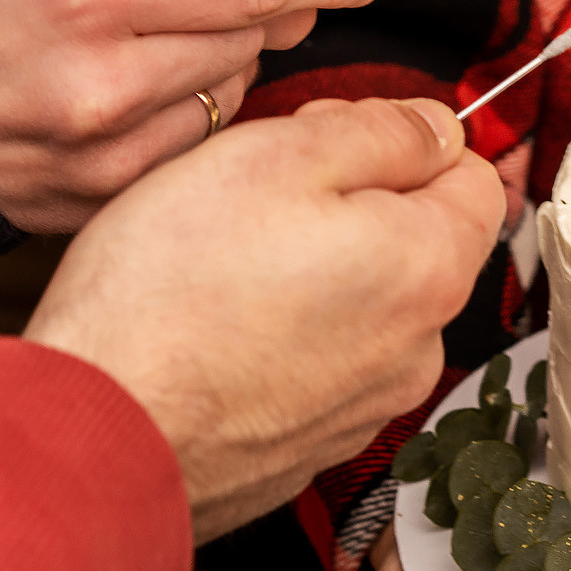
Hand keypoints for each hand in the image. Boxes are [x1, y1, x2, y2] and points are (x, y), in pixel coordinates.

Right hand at [25, 96, 504, 539]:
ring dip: (322, 271)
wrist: (97, 435)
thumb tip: (436, 128)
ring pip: (371, 302)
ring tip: (230, 266)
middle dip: (357, 204)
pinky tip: (221, 327)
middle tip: (260, 196)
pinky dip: (289, 336)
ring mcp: (371, 402)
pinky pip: (325, 362)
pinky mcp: (317, 441)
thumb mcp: (276, 156)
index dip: (402, 142)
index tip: (330, 143)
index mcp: (430, 266)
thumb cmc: (170, 291)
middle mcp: (421, 345)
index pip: (473, 176)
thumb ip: (380, 132)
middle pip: (421, 239)